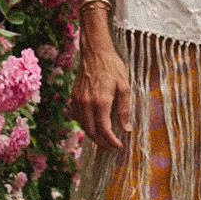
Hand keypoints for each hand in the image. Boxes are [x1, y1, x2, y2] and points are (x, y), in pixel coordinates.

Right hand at [72, 35, 131, 151]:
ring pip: (83, 126)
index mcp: (101, 101)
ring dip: (93, 136)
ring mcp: (78, 100)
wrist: (94, 52)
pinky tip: (93, 126)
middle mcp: (87, 103)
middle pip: (92, 132)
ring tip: (104, 140)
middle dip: (102, 143)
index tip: (119, 146)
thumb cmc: (112, 67)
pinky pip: (78, 117)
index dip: (112, 141)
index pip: (104, 129)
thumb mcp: (124, 86)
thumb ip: (124, 109)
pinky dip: (85, 125)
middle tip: (112, 147)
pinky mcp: (74, 97)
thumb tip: (126, 128)